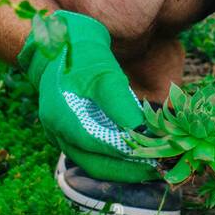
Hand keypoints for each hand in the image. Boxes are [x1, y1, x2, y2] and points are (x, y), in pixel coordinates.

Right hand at [17, 10, 157, 183]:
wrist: (59, 44)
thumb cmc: (82, 55)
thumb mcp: (105, 73)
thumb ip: (121, 104)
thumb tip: (141, 131)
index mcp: (61, 117)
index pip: (96, 146)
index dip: (125, 156)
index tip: (154, 159)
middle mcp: (57, 132)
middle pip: (94, 163)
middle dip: (127, 170)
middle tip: (158, 169)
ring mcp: (59, 135)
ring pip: (92, 163)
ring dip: (121, 168)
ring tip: (150, 166)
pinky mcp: (68, 134)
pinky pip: (91, 155)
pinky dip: (112, 160)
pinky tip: (134, 157)